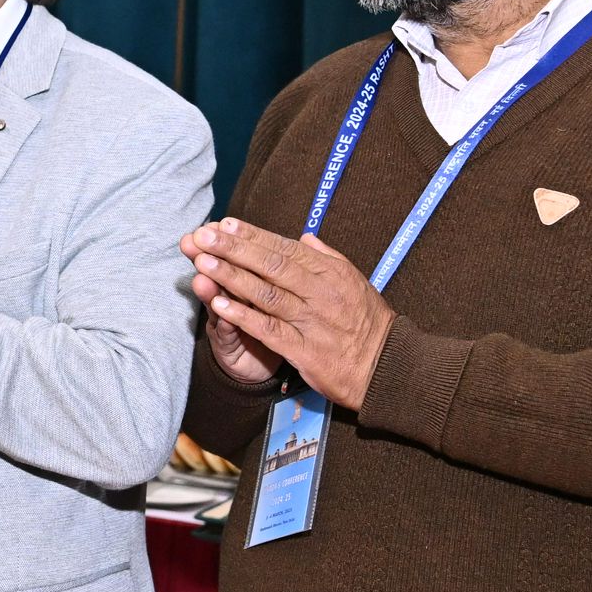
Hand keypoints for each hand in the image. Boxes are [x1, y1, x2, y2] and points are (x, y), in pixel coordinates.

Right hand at [177, 230, 284, 387]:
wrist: (262, 366)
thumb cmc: (276, 326)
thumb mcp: (284, 296)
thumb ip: (291, 269)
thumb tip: (307, 239)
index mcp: (252, 281)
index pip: (242, 255)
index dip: (234, 240)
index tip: (224, 223)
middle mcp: (234, 296)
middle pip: (222, 270)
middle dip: (215, 253)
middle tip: (200, 237)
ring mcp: (227, 319)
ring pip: (218, 296)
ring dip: (212, 281)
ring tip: (201, 266)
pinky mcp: (227, 344)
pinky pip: (226, 328)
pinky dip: (225, 316)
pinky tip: (218, 305)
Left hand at [184, 218, 394, 411]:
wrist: (388, 367)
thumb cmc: (368, 323)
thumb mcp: (354, 282)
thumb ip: (327, 258)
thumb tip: (305, 237)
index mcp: (331, 272)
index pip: (285, 248)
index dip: (253, 235)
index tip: (225, 223)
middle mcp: (321, 292)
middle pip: (271, 265)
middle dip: (234, 249)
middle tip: (204, 235)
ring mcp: (312, 321)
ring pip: (266, 294)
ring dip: (232, 277)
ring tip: (203, 262)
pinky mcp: (305, 350)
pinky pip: (269, 330)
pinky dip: (243, 316)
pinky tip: (218, 305)